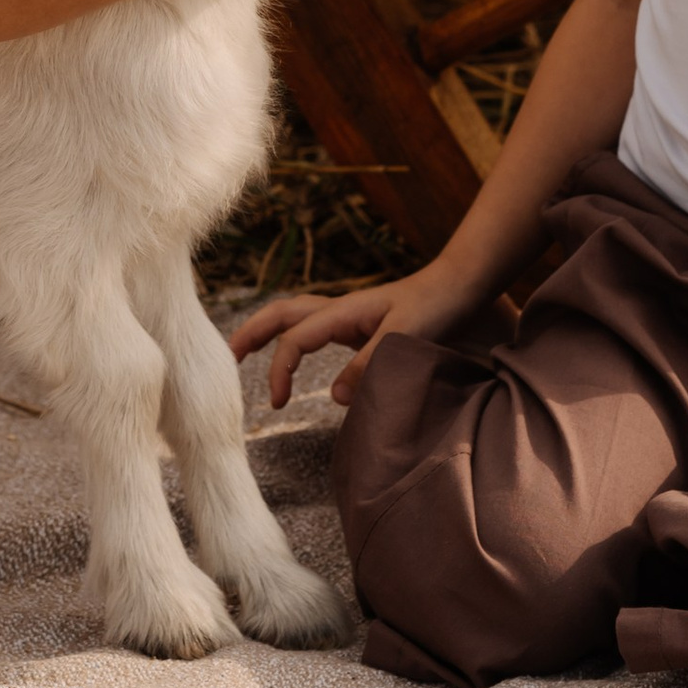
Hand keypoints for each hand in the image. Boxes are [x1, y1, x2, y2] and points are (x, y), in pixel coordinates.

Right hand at [229, 261, 483, 410]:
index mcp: (343, 311)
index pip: (295, 340)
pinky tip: (299, 357)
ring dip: (269, 333)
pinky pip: (317, 329)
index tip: (277, 402)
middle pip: (281, 314)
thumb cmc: (437, 306)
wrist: (462, 285)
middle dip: (250, 334)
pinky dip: (296, 339)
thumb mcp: (405, 337)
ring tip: (245, 354)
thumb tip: (332, 396)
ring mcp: (350, 316)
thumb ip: (369, 365)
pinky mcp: (362, 325)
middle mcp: (340, 310)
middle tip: (225, 359)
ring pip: (296, 318)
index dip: (279, 370)